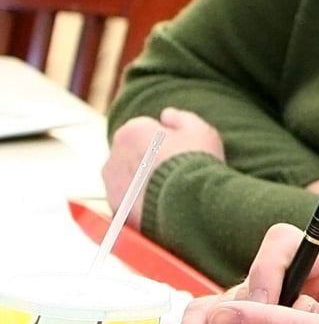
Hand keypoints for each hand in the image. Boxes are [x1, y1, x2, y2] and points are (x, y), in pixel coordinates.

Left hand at [102, 108, 225, 203]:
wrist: (189, 204)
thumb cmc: (196, 163)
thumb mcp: (201, 130)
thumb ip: (181, 117)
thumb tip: (166, 115)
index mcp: (131, 130)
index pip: (146, 131)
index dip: (167, 140)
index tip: (182, 151)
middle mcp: (114, 155)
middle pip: (134, 155)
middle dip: (151, 161)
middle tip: (177, 172)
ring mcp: (112, 184)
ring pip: (130, 179)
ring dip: (144, 183)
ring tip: (171, 193)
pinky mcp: (116, 208)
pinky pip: (130, 202)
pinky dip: (141, 204)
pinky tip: (163, 206)